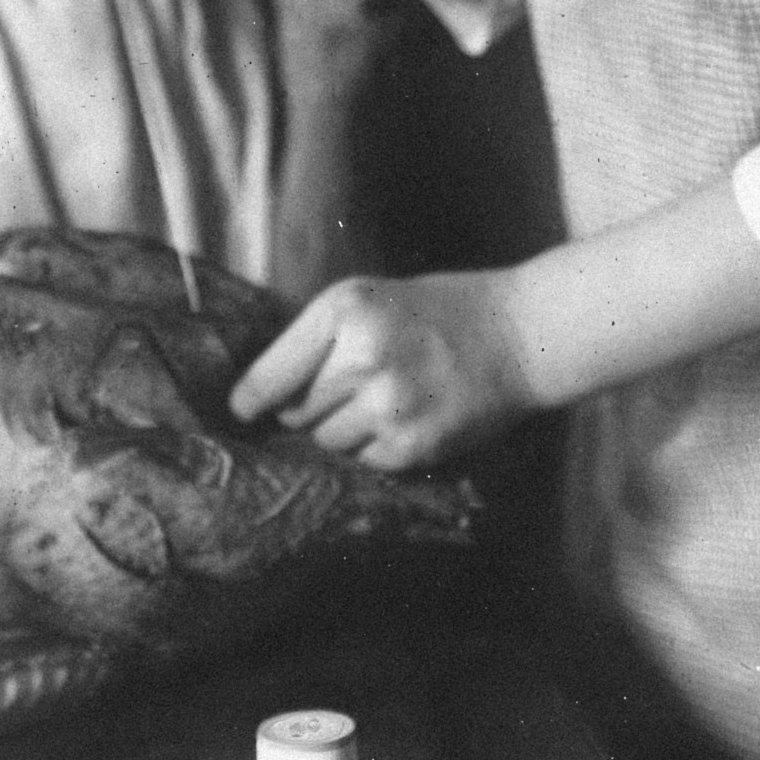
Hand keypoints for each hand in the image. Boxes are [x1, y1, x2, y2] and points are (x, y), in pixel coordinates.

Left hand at [228, 268, 531, 470]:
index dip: (249, 399)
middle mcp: (361, 357)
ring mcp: (387, 406)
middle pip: (295, 413)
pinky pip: (363, 460)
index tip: (239, 411)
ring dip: (338, 431)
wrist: (520, 336)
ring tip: (377, 402)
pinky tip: (401, 418)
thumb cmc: (437, 311)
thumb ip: (317, 338)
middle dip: (304, 409)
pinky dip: (372, 447)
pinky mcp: (411, 445)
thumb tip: (258, 394)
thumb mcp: (370, 298)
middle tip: (335, 395)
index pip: (270, 375)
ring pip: (326, 442)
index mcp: (344, 311)